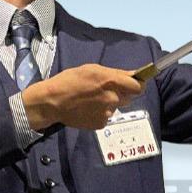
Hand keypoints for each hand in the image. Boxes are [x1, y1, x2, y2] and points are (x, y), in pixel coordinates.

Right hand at [22, 64, 144, 129]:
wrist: (52, 102)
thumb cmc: (69, 81)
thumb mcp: (91, 69)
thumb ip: (114, 73)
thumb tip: (132, 75)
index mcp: (111, 81)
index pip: (138, 86)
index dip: (139, 84)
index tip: (138, 83)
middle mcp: (112, 97)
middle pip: (129, 96)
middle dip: (123, 93)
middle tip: (108, 90)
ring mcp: (107, 112)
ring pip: (116, 106)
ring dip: (110, 102)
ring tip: (92, 99)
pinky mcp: (101, 123)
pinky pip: (107, 116)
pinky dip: (100, 112)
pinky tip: (88, 108)